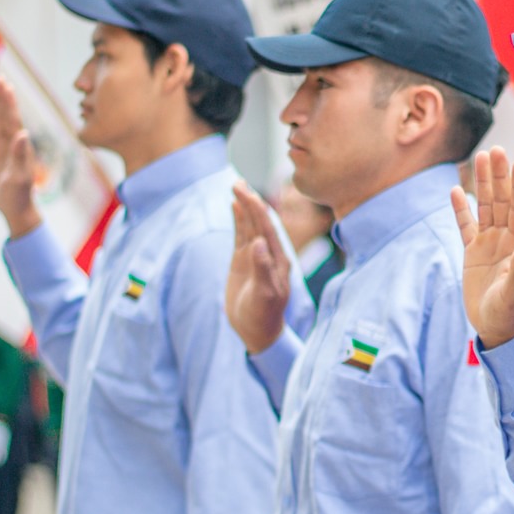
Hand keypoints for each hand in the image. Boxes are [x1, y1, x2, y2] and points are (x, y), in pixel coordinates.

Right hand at [0, 79, 41, 239]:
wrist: (17, 211)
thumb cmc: (19, 198)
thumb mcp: (19, 178)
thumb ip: (20, 157)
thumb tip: (23, 134)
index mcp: (19, 148)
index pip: (13, 120)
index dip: (9, 103)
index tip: (5, 85)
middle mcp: (15, 145)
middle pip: (8, 117)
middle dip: (5, 98)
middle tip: (1, 78)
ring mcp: (7, 149)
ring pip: (2, 122)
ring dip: (0, 105)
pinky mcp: (0, 154)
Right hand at [226, 183, 291, 354]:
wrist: (257, 330)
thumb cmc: (264, 315)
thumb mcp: (265, 294)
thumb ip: (262, 268)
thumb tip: (259, 242)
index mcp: (278, 258)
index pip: (267, 228)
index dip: (256, 209)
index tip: (246, 193)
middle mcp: (269, 253)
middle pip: (259, 221)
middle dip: (250, 201)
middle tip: (237, 182)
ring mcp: (256, 255)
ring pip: (250, 225)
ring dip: (244, 206)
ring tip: (236, 185)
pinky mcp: (244, 260)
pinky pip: (241, 235)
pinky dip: (238, 219)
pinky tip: (235, 205)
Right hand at [451, 147, 513, 350]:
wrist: (497, 328)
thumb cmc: (511, 312)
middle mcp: (506, 238)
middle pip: (502, 200)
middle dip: (499, 175)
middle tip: (495, 149)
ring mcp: (489, 243)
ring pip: (485, 206)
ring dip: (482, 183)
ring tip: (478, 157)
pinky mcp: (473, 252)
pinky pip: (465, 225)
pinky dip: (460, 208)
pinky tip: (454, 188)